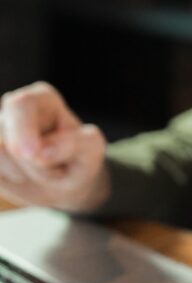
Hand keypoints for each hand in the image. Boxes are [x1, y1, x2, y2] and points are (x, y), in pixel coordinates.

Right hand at [0, 81, 108, 211]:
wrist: (65, 184)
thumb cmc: (79, 159)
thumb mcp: (91, 149)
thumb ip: (74, 143)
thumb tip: (42, 150)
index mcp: (42, 98)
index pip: (21, 104)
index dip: (22, 130)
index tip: (32, 154)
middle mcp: (13, 110)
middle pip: (2, 135)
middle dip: (29, 162)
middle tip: (55, 171)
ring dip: (23, 174)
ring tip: (41, 171)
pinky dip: (9, 181)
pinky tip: (23, 177)